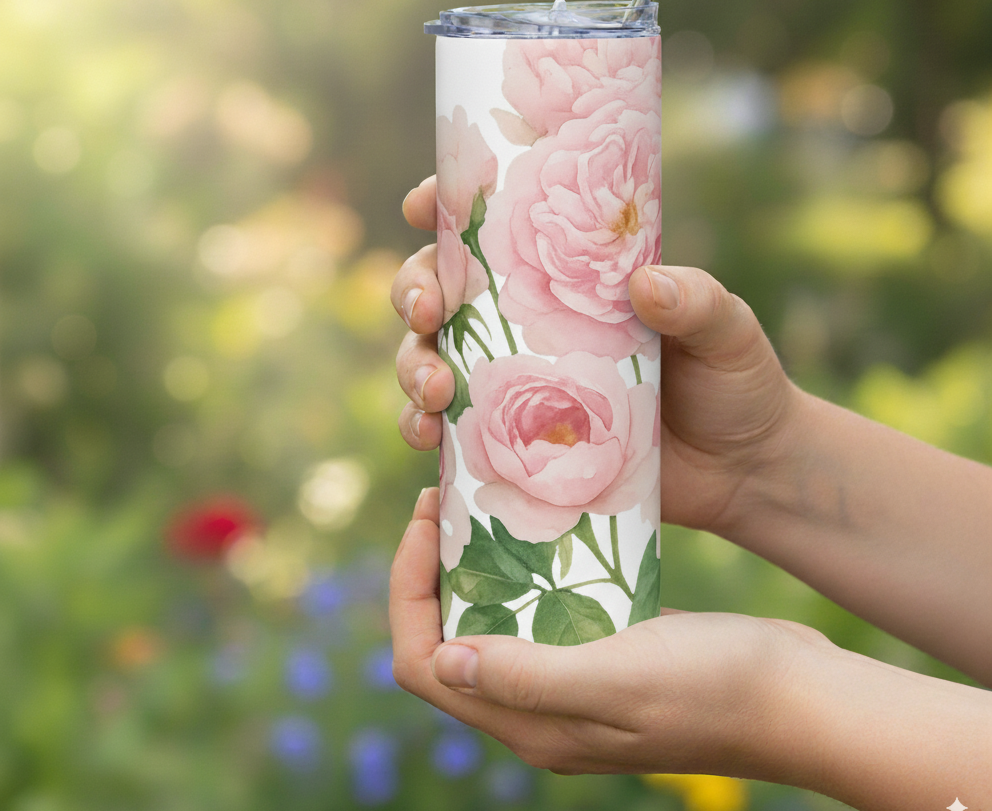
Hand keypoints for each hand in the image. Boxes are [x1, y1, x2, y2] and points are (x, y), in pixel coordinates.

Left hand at [389, 486, 822, 778]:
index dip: (406, 591)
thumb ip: (529, 678)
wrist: (799, 695)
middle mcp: (538, 709)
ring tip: (481, 500)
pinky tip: (537, 525)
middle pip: (446, 638)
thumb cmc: (717, 687)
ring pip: (489, 621)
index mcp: (529, 723)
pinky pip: (538, 611)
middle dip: (430, 568)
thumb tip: (442, 661)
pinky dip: (522, 571)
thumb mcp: (620, 676)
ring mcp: (570, 682)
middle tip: (446, 497)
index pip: (422, 663)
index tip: (424, 519)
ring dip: (473, 566)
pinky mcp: (602, 653)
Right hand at [391, 175, 800, 534]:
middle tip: (427, 310)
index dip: (446, 208)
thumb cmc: (736, 381)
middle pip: (441, 291)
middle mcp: (531, 325)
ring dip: (412, 367)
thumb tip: (645, 284)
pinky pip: (453, 434)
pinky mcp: (517, 444)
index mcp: (572, 280)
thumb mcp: (728, 329)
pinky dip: (426, 432)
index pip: (497, 231)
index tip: (422, 205)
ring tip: (434, 390)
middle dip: (413, 292)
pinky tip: (429, 439)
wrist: (743, 472)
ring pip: (432, 359)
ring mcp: (519, 384)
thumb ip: (697, 301)